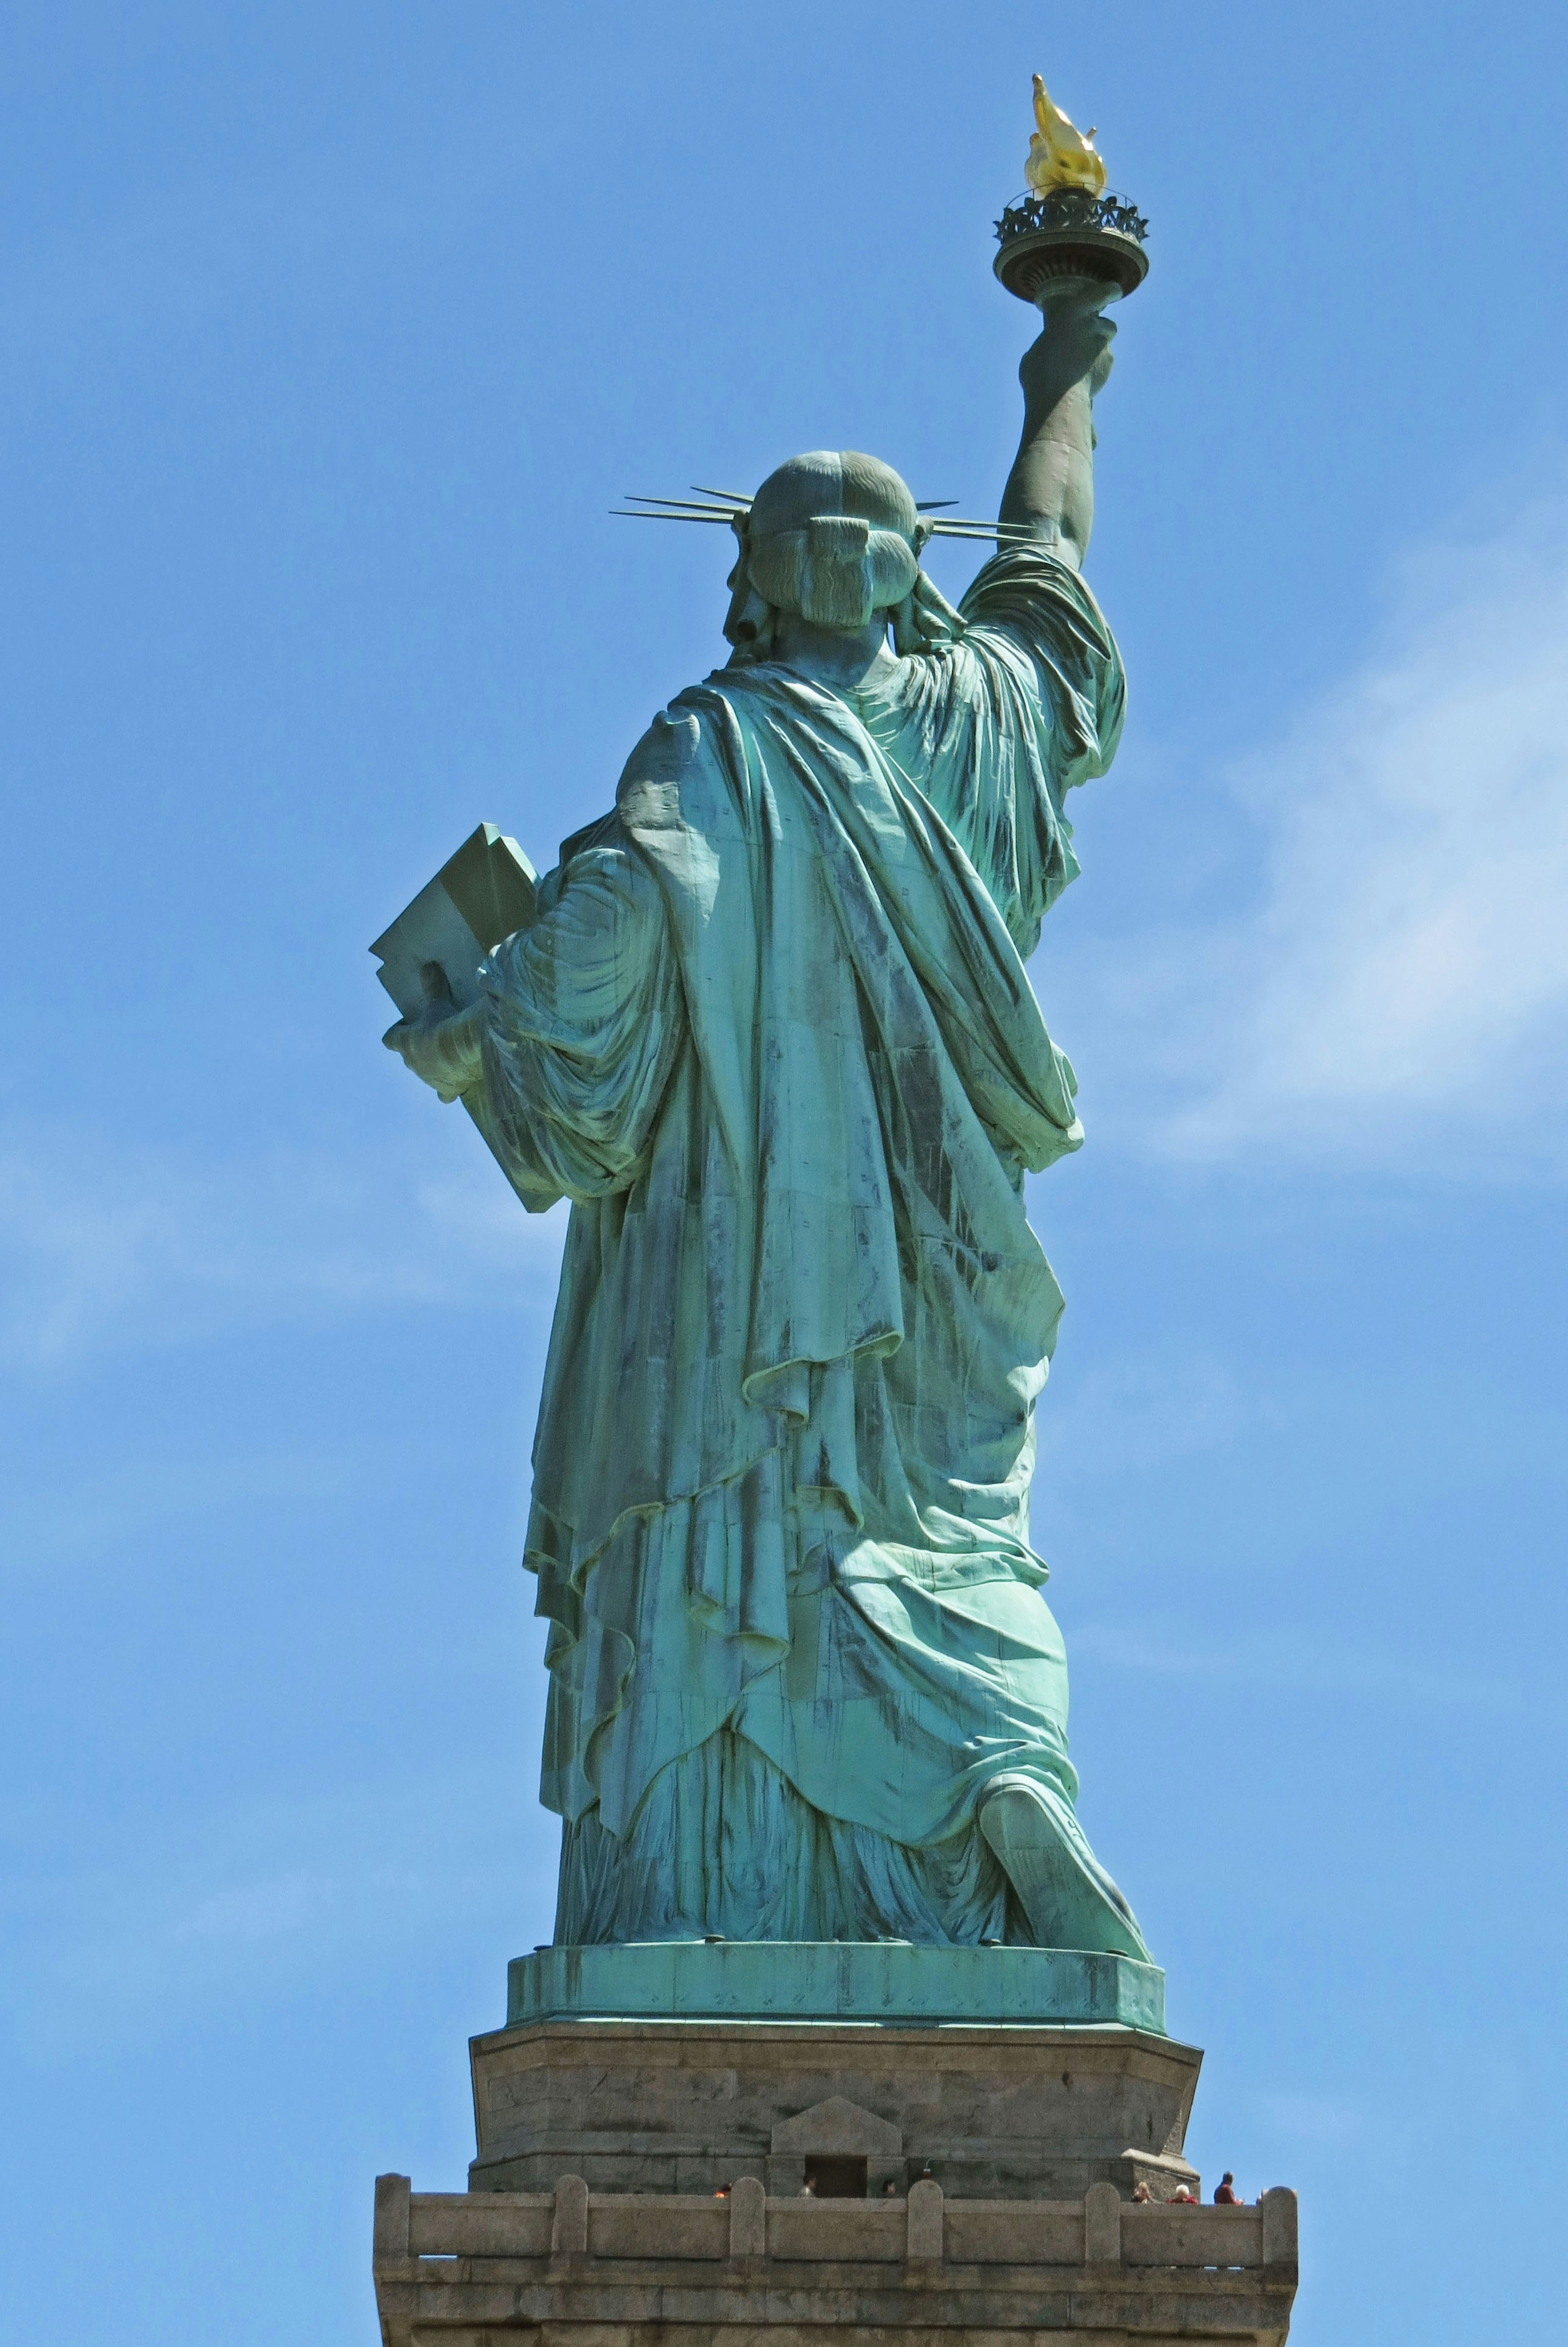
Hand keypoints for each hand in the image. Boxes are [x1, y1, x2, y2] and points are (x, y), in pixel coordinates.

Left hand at [383, 965, 485, 1101]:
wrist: (463, 1049)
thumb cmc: (445, 1024)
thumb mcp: (438, 1002)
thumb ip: (432, 985)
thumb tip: (428, 965)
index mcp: (404, 1043)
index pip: (390, 1039)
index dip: (397, 1032)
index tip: (407, 1026)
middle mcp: (412, 1064)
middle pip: (409, 1057)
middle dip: (418, 1050)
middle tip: (435, 1038)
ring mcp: (428, 1078)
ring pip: (427, 1074)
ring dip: (434, 1068)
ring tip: (450, 1059)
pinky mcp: (447, 1089)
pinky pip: (445, 1093)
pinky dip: (449, 1089)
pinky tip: (457, 1085)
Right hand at [1018, 291, 1116, 419]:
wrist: (1059, 401)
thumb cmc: (1039, 375)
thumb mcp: (1037, 352)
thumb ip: (1050, 342)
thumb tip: (1051, 348)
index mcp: (1070, 313)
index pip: (1099, 293)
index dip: (1109, 291)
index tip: (1115, 291)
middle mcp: (1091, 324)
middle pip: (1104, 322)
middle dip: (1098, 329)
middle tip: (1084, 341)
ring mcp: (1103, 344)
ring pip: (1106, 340)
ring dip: (1098, 347)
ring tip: (1082, 364)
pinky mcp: (1108, 363)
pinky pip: (1105, 361)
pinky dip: (1096, 368)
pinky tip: (1082, 379)